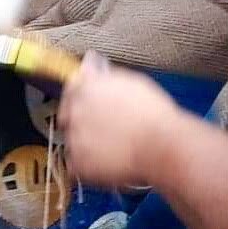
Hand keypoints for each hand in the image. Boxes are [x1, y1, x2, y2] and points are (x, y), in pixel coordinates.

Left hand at [58, 54, 180, 189]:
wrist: (160, 145)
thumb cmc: (153, 114)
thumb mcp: (131, 81)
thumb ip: (102, 74)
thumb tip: (90, 63)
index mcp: (85, 88)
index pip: (71, 89)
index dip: (81, 98)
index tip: (90, 105)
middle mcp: (74, 112)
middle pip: (67, 116)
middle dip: (82, 121)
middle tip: (106, 128)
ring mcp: (73, 139)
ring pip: (72, 141)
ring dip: (86, 143)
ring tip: (113, 145)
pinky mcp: (77, 163)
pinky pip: (75, 165)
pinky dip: (87, 165)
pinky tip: (107, 160)